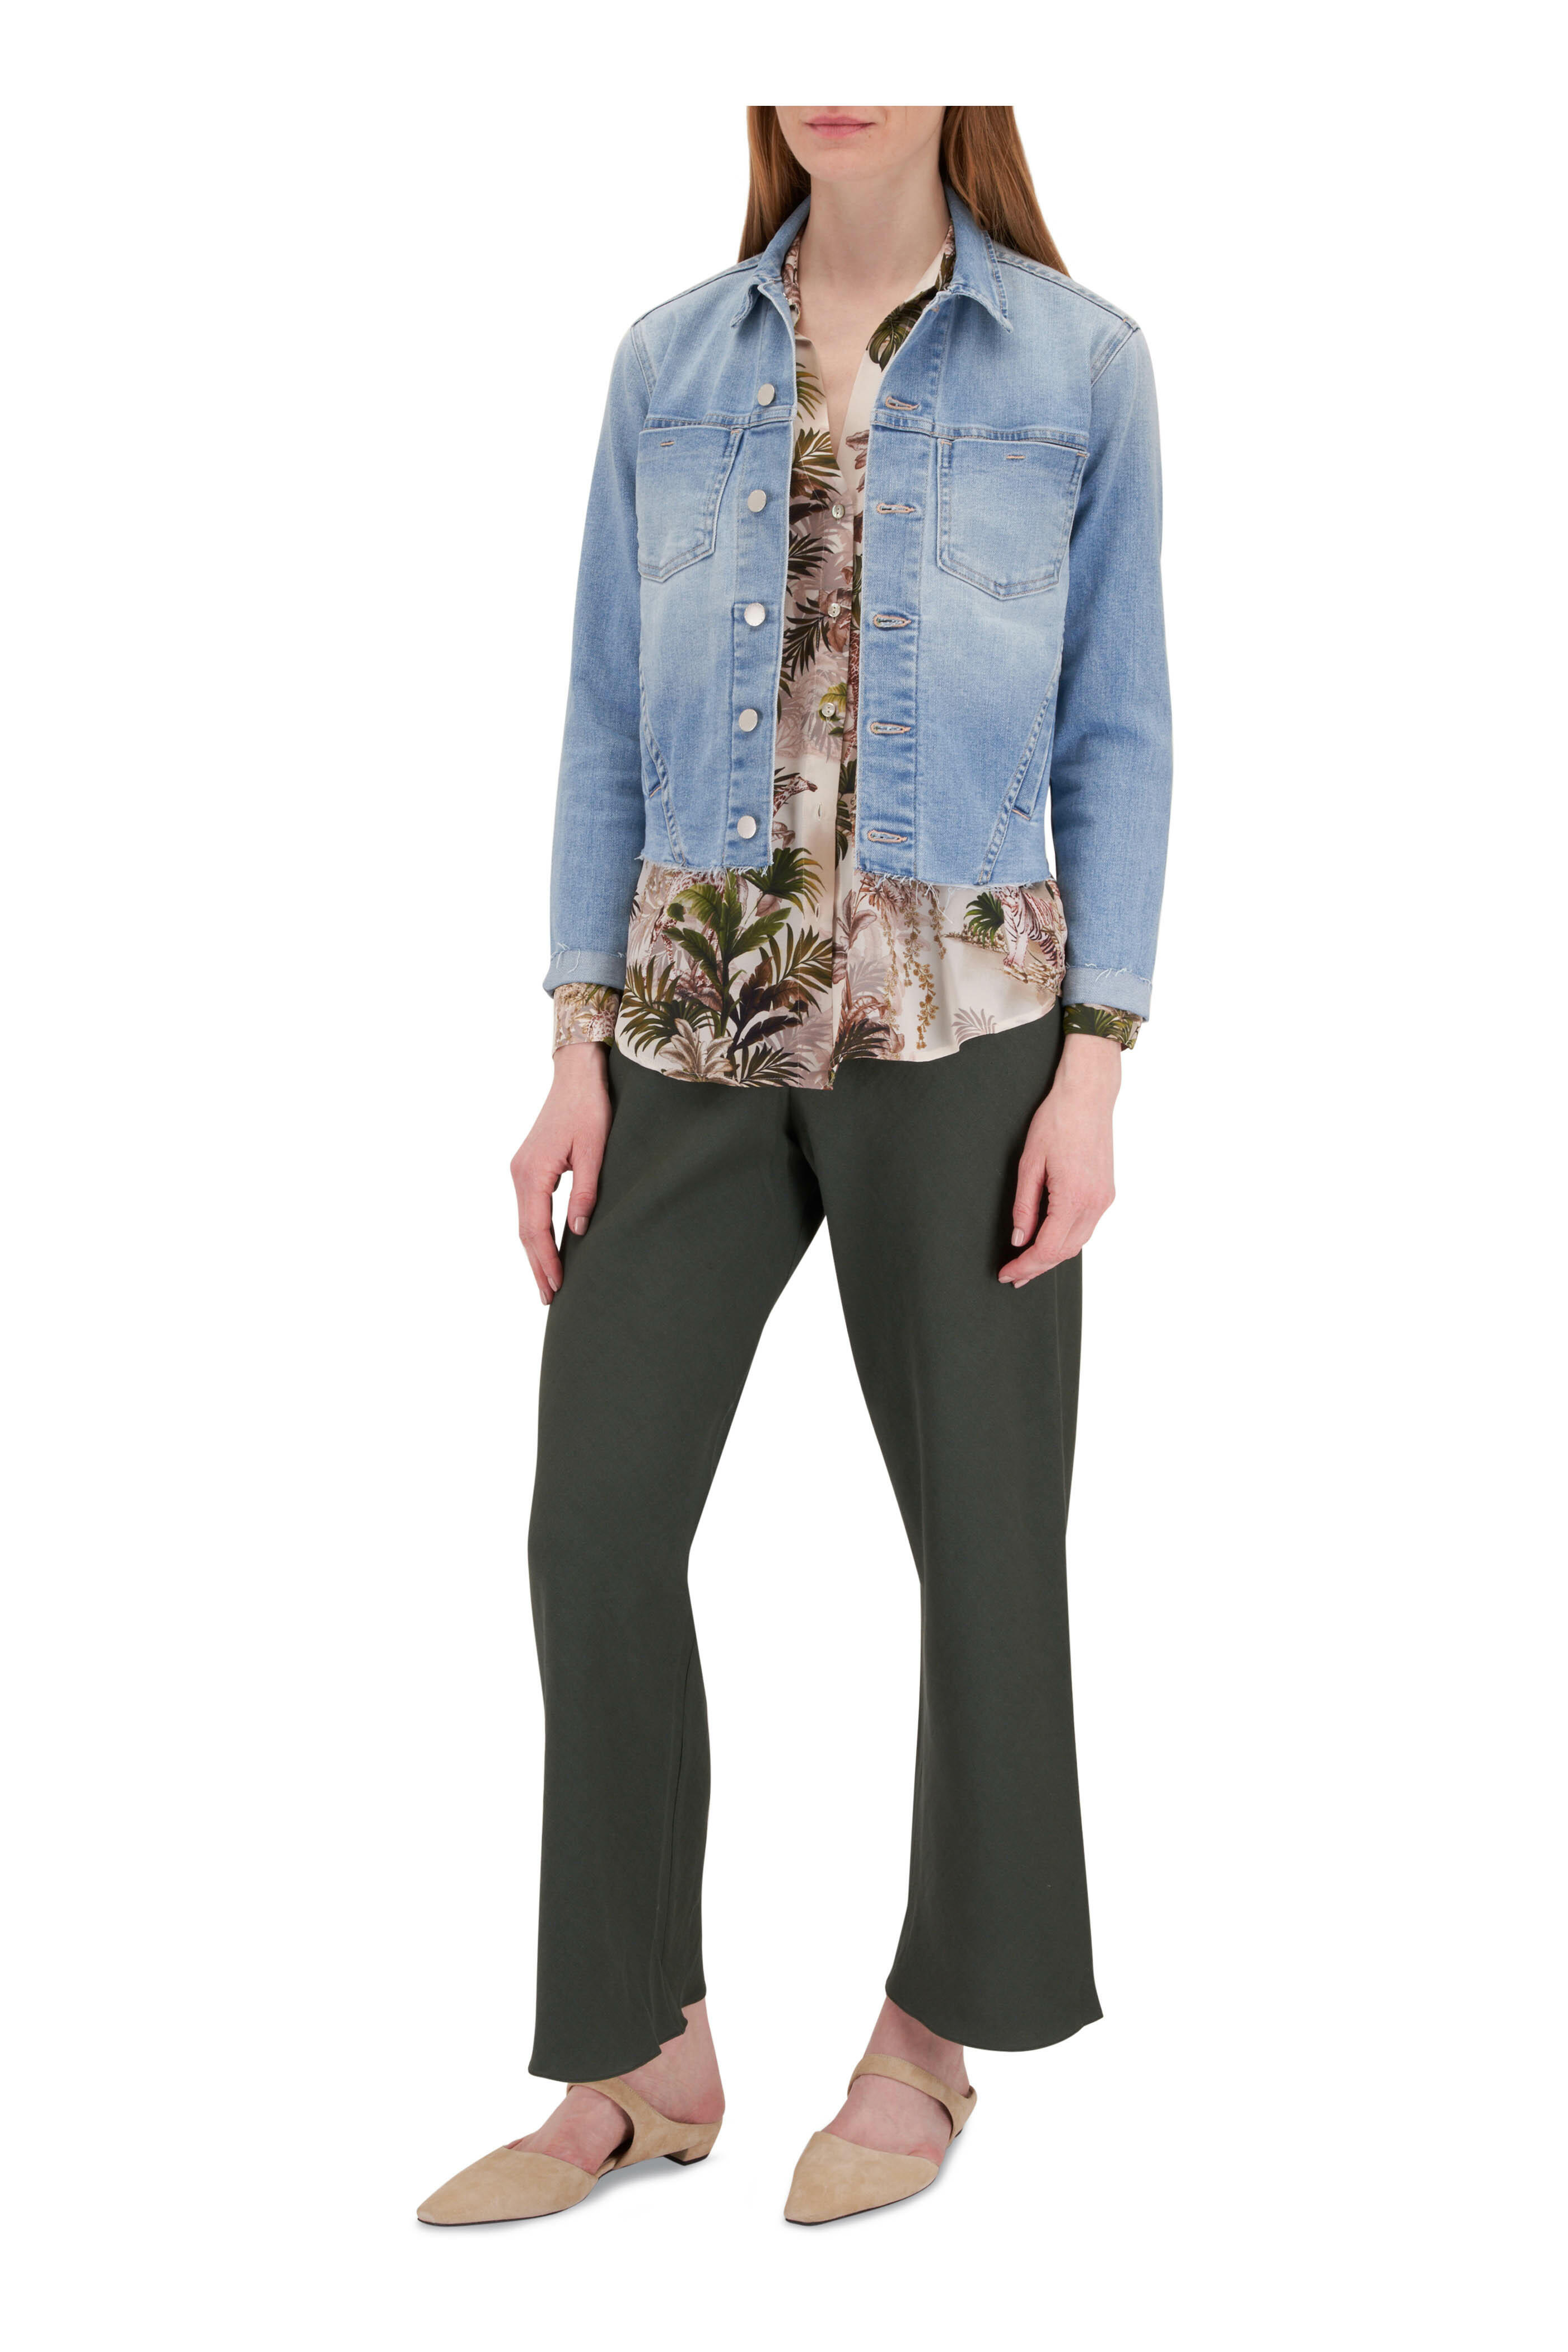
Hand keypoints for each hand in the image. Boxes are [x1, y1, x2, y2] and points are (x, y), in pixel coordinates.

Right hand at [510, 1043, 611, 1304]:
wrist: (576, 1075)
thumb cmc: (589, 1108)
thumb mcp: (594, 1150)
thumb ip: (586, 1191)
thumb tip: (579, 1230)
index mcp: (533, 1172)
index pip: (536, 1229)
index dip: (545, 1261)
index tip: (556, 1287)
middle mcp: (520, 1173)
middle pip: (525, 1231)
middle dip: (536, 1266)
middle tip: (549, 1299)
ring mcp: (521, 1170)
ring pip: (525, 1222)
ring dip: (535, 1253)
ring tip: (547, 1283)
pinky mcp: (528, 1166)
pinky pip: (529, 1209)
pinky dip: (536, 1233)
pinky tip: (546, 1248)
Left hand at [999, 1032, 1120, 1286]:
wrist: (1088, 1097)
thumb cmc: (1057, 1121)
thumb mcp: (1029, 1163)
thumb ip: (1024, 1206)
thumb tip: (1019, 1239)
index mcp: (1074, 1197)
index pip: (1047, 1248)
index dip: (1025, 1266)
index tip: (1007, 1273)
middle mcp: (1095, 1203)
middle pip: (1064, 1252)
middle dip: (1037, 1268)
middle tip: (1013, 1277)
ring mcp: (1104, 1199)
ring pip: (1077, 1243)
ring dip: (1052, 1257)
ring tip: (1027, 1265)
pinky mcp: (1106, 1193)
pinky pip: (1085, 1228)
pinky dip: (1066, 1240)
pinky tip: (1049, 1242)